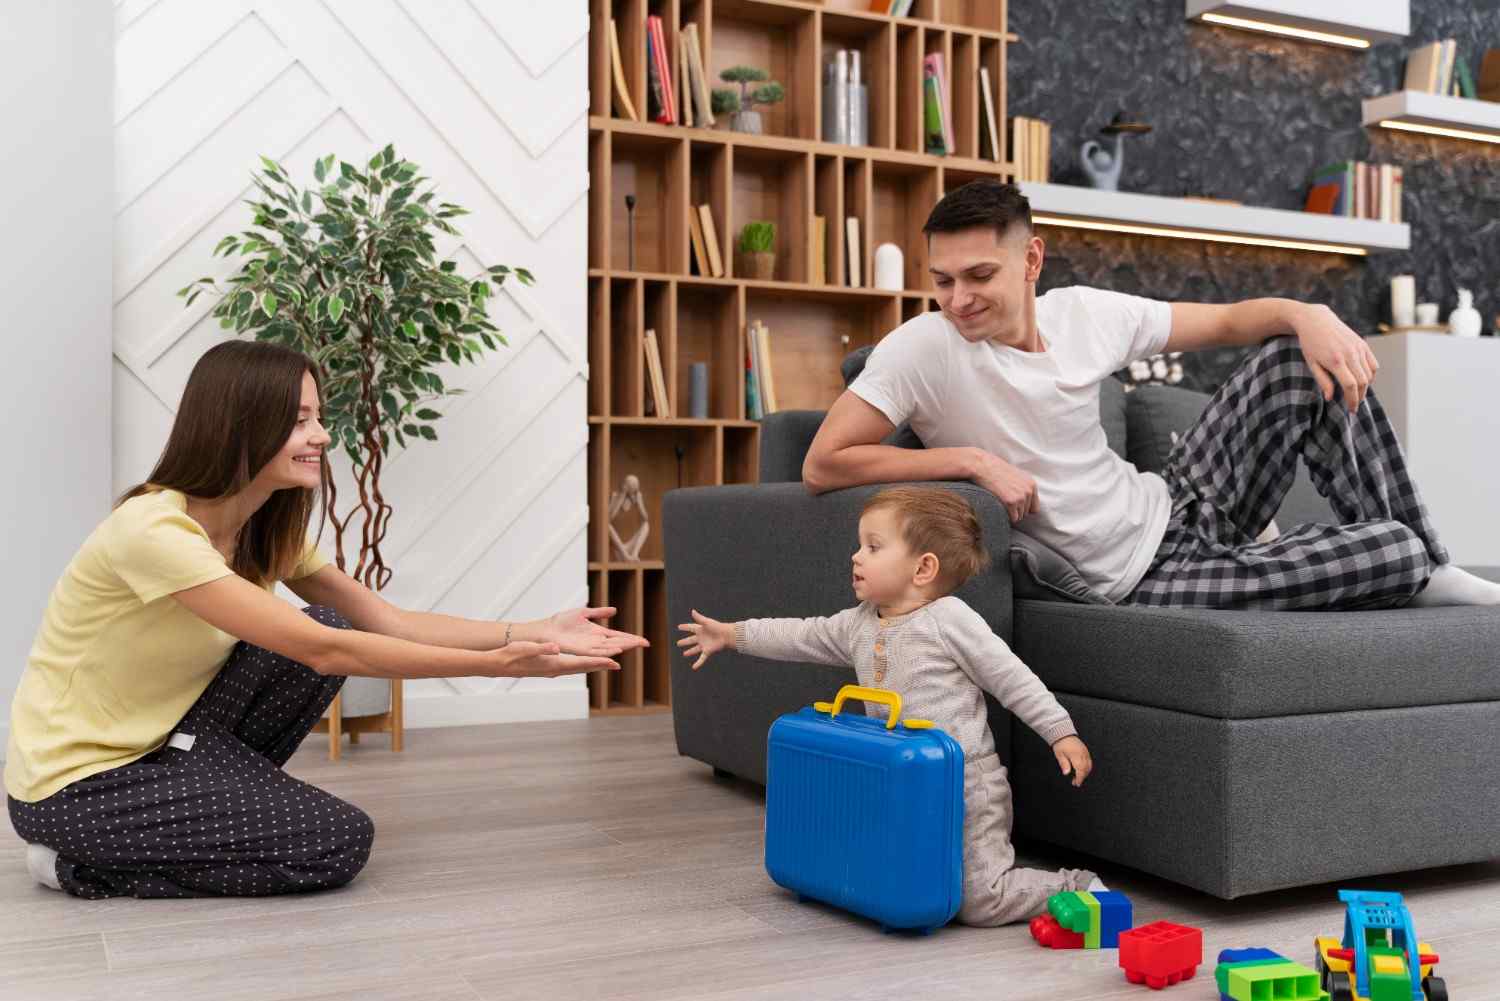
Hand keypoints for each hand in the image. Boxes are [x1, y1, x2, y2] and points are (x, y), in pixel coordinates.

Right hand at [488, 641, 618, 678]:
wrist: (500, 665)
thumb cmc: (512, 655)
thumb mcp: (527, 648)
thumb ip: (542, 648)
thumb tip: (556, 648)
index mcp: (554, 665)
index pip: (581, 664)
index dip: (598, 663)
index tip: (613, 662)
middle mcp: (556, 670)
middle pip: (584, 668)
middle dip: (601, 666)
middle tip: (618, 665)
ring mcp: (553, 670)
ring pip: (579, 668)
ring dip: (593, 666)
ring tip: (607, 664)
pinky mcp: (550, 668)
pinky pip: (571, 667)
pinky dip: (582, 664)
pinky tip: (585, 662)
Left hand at [543, 606, 648, 656]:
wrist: (546, 629)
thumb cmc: (561, 622)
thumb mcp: (583, 613)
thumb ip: (599, 613)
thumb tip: (614, 611)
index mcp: (597, 633)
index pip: (618, 636)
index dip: (631, 638)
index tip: (644, 641)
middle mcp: (596, 642)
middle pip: (617, 642)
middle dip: (631, 643)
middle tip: (645, 643)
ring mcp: (589, 647)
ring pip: (609, 648)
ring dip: (622, 647)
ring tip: (634, 645)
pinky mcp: (580, 650)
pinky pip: (596, 652)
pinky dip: (607, 651)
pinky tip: (616, 649)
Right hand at [676, 609, 733, 669]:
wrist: (726, 635)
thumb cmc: (717, 627)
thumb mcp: (707, 622)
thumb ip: (699, 618)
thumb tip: (692, 611)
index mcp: (700, 629)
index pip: (691, 628)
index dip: (685, 627)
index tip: (679, 627)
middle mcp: (701, 637)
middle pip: (691, 640)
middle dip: (685, 642)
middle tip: (678, 643)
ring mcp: (704, 645)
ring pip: (695, 649)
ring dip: (690, 652)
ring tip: (684, 654)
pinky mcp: (707, 651)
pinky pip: (702, 658)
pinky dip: (698, 663)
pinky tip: (694, 667)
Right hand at [970, 450, 1038, 523]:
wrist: (983, 466)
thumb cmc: (996, 470)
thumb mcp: (1015, 475)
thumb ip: (1023, 487)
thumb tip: (1024, 500)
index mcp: (1031, 484)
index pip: (1034, 507)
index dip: (1024, 509)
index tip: (1015, 507)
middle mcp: (1029, 491)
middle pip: (1026, 512)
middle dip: (1016, 510)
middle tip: (1004, 502)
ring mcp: (1021, 497)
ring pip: (1019, 516)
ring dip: (1011, 513)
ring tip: (1001, 503)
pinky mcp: (1011, 502)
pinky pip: (1013, 518)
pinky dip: (1007, 517)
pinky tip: (1000, 508)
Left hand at [1052, 735, 1092, 787]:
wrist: (1063, 733)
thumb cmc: (1060, 743)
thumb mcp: (1059, 754)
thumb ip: (1064, 764)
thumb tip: (1066, 773)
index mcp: (1076, 755)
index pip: (1080, 770)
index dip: (1079, 778)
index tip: (1076, 784)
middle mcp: (1082, 754)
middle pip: (1086, 769)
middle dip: (1082, 777)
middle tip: (1075, 782)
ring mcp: (1085, 752)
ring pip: (1089, 766)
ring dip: (1085, 773)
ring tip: (1078, 777)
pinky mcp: (1086, 751)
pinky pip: (1089, 761)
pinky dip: (1087, 767)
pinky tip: (1081, 770)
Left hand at [1294, 304, 1378, 412]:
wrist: (1315, 320)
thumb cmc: (1310, 344)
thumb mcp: (1312, 363)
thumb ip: (1323, 381)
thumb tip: (1330, 398)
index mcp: (1335, 361)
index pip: (1350, 386)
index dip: (1352, 400)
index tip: (1351, 410)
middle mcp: (1350, 354)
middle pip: (1363, 382)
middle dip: (1360, 397)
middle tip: (1354, 405)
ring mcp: (1358, 348)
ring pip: (1370, 374)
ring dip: (1366, 387)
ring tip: (1357, 394)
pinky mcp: (1363, 343)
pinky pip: (1373, 363)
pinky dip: (1371, 375)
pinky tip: (1363, 380)